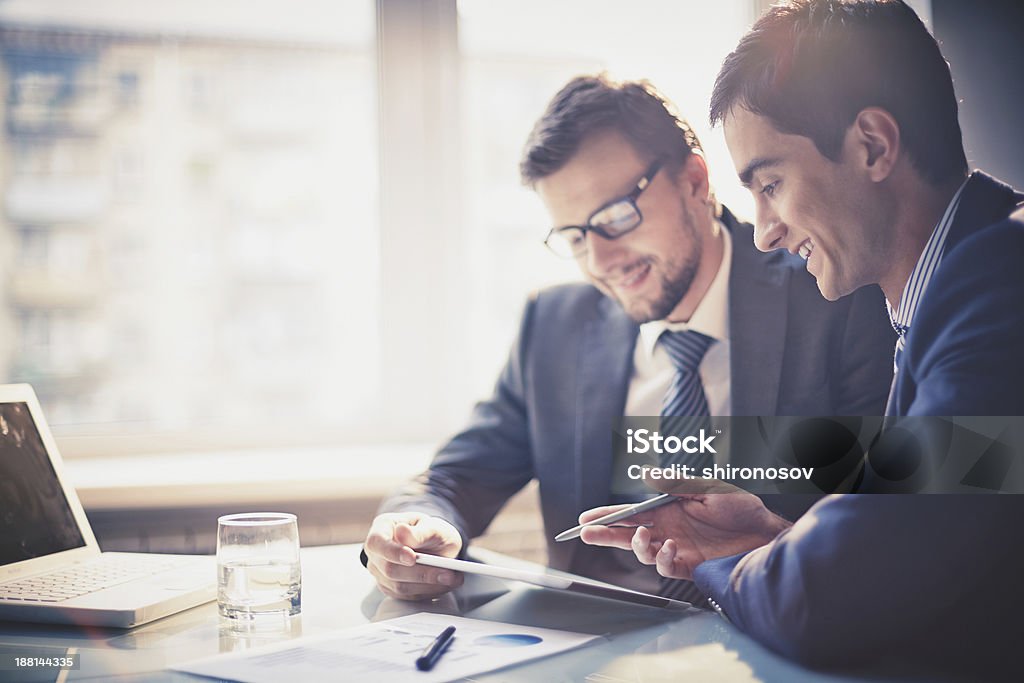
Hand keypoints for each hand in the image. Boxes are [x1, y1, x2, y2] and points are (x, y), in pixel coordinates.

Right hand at [363, 512, 463, 599]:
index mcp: (381, 528)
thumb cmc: (430, 532)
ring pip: (399, 586)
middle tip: (448, 573)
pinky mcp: (391, 589)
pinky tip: (445, 584)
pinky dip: (429, 592)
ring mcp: (381, 573)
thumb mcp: (432, 525)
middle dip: (421, 573)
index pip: (376, 542)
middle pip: (389, 569)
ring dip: (429, 585)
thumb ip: (420, 531)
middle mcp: (377, 552)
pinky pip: (408, 596)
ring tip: (453, 578)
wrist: (435, 546)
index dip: (392, 552)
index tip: (412, 558)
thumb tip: (402, 533)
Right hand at [578, 488, 789, 580]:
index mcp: (668, 509)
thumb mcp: (707, 488)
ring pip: (643, 552)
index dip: (608, 516)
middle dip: (605, 535)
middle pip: (628, 534)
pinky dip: (662, 559)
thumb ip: (676, 483)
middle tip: (586, 534)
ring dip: (637, 546)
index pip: (631, 513)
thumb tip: (646, 475)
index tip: (586, 518)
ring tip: (644, 537)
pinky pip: (666, 567)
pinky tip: (669, 548)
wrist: (765, 533)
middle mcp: (668, 529)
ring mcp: (677, 548)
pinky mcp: (690, 565)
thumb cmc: (740, 506)